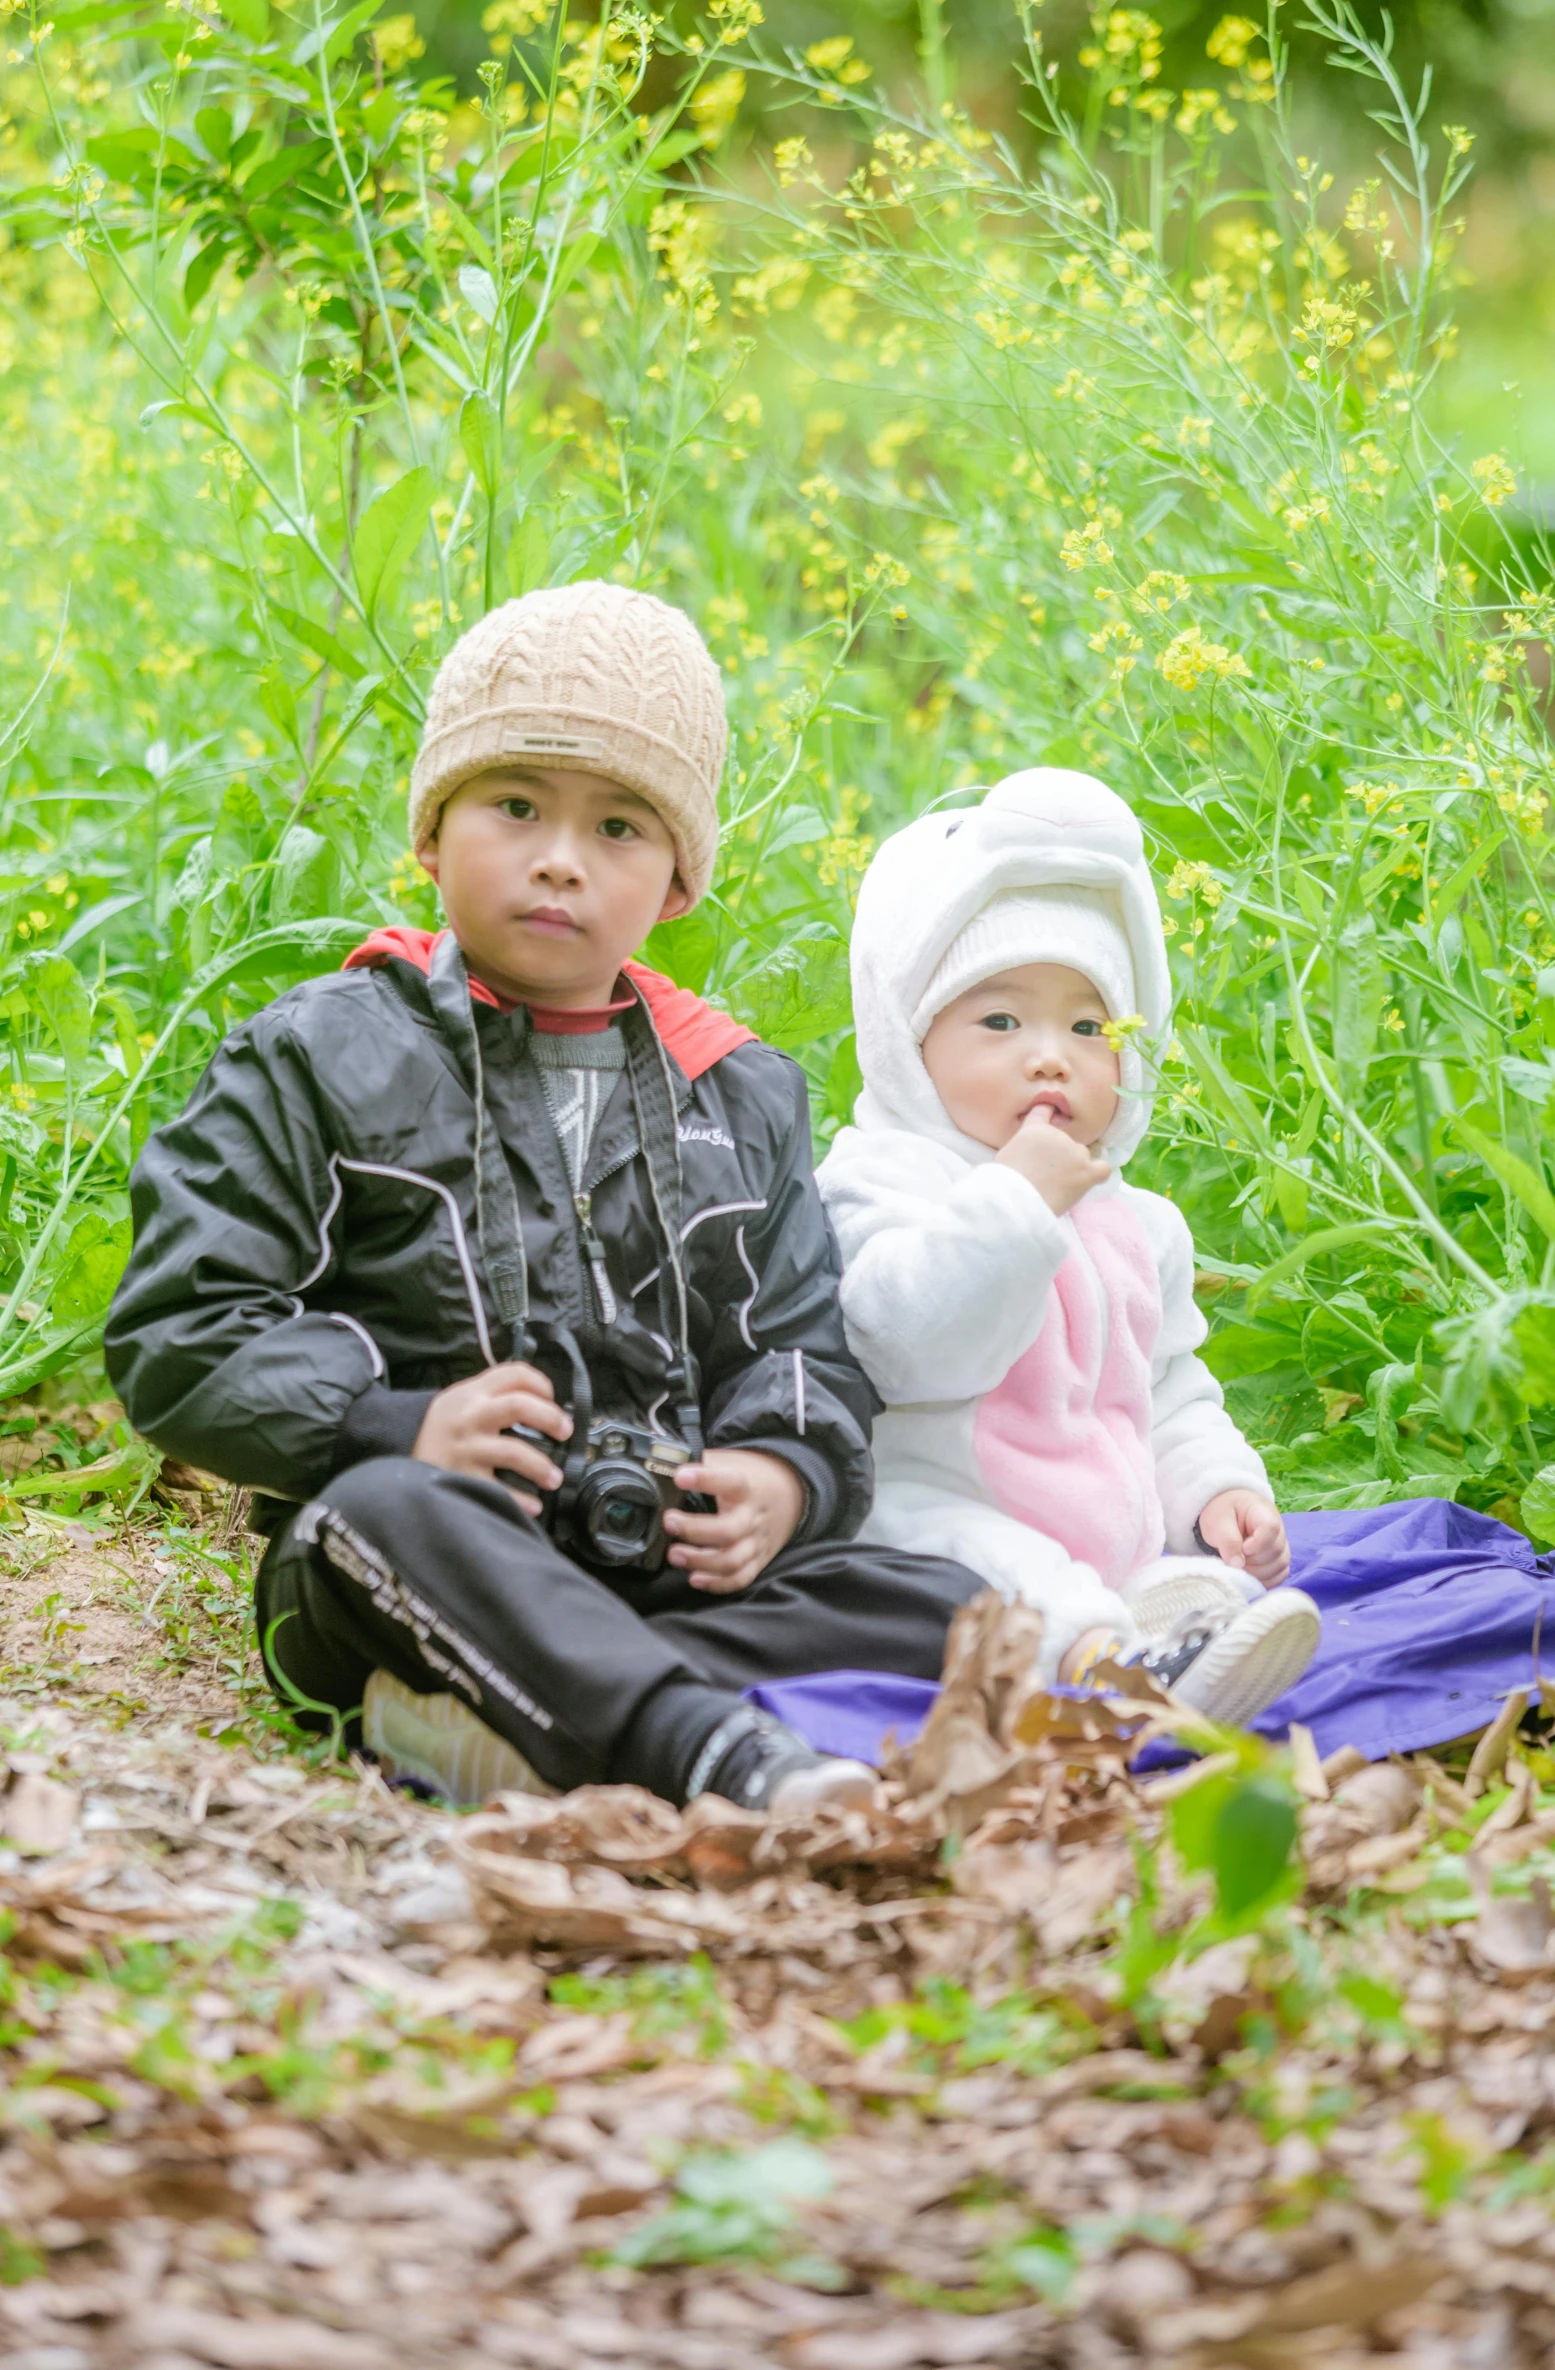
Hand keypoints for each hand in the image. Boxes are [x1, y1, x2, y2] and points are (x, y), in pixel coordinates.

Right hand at [413, 1362, 572, 1516]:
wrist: (399, 1450)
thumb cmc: (440, 1427)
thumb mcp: (460, 1399)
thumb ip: (494, 1394)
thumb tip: (543, 1401)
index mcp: (473, 1393)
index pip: (514, 1374)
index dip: (542, 1384)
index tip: (554, 1400)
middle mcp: (470, 1416)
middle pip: (519, 1406)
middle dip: (550, 1417)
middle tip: (565, 1432)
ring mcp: (466, 1447)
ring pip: (513, 1451)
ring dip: (541, 1466)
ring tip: (553, 1477)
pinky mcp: (461, 1477)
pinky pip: (499, 1490)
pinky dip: (520, 1499)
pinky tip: (532, 1504)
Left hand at [663, 1447, 804, 1593]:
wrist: (792, 1494)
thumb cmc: (751, 1478)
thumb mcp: (733, 1462)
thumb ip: (705, 1464)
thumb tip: (666, 1463)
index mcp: (747, 1487)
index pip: (730, 1482)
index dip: (705, 1480)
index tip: (679, 1476)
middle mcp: (753, 1517)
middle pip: (729, 1530)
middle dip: (695, 1529)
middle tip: (669, 1521)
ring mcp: (756, 1542)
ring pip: (731, 1560)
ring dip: (700, 1560)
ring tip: (674, 1554)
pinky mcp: (757, 1561)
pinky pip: (740, 1579)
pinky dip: (717, 1583)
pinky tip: (694, 1577)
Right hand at [996, 1104, 1110, 1216]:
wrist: (1017, 1198)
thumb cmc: (1005, 1181)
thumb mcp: (1005, 1155)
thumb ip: (1021, 1147)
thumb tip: (1029, 1155)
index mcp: (1035, 1129)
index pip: (1044, 1111)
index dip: (1048, 1115)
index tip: (1048, 1122)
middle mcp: (1058, 1136)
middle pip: (1065, 1143)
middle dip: (1058, 1157)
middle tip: (1046, 1176)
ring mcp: (1075, 1153)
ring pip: (1081, 1157)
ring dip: (1073, 1168)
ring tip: (1059, 1186)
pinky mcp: (1087, 1172)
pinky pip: (1103, 1169)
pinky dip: (1097, 1173)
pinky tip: (1088, 1180)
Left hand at [1198, 1488, 1289, 1584]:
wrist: (1227, 1513)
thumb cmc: (1223, 1513)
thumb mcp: (1218, 1521)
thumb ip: (1228, 1541)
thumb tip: (1237, 1565)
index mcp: (1264, 1513)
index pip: (1271, 1529)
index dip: (1256, 1545)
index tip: (1241, 1548)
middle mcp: (1279, 1530)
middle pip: (1275, 1552)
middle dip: (1252, 1561)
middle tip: (1233, 1556)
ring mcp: (1281, 1547)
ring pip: (1279, 1567)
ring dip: (1257, 1573)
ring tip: (1238, 1564)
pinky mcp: (1278, 1561)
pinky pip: (1279, 1576)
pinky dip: (1264, 1580)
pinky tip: (1248, 1574)